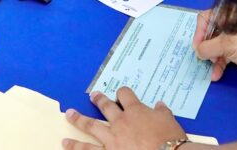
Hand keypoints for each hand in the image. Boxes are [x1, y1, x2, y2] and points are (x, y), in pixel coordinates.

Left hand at [63, 88, 185, 149]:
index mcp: (135, 111)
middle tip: (92, 96)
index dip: (122, 92)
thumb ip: (162, 112)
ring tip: (69, 115)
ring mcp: (112, 139)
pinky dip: (77, 147)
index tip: (120, 92)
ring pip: (91, 127)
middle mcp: (120, 122)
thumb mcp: (169, 121)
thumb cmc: (169, 138)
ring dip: (79, 120)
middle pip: (105, 106)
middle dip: (98, 100)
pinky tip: (66, 144)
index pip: (125, 95)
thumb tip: (160, 105)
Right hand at [193, 9, 236, 79]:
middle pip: (209, 33)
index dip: (199, 32)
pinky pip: (224, 56)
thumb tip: (198, 52)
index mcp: (227, 14)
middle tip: (203, 58)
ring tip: (211, 68)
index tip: (197, 47)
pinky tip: (216, 75)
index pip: (205, 18)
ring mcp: (234, 38)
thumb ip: (207, 47)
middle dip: (205, 47)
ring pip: (215, 47)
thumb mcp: (225, 44)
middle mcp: (229, 24)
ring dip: (211, 59)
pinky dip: (219, 65)